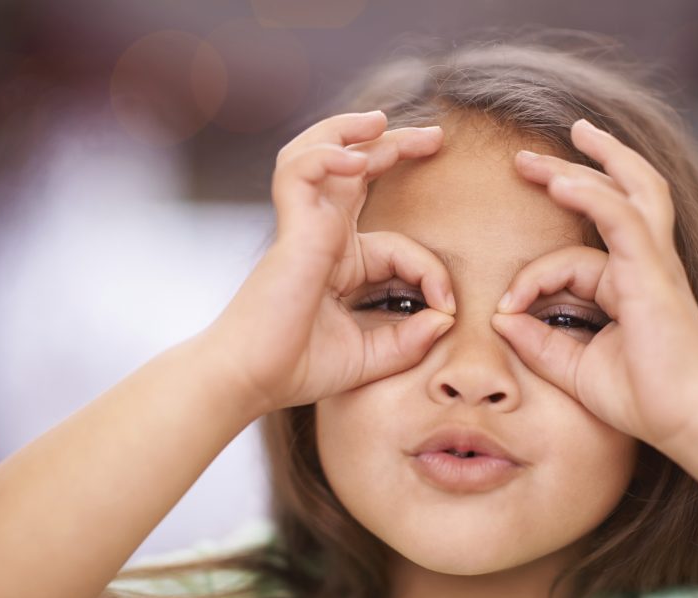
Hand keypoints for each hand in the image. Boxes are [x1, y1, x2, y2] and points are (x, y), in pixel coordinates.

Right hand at [203, 111, 454, 413]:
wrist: (249, 380)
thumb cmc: (299, 368)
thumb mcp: (371, 355)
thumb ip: (411, 339)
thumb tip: (447, 317)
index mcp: (341, 262)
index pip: (399, 245)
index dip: (432, 272)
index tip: (447, 310)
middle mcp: (323, 237)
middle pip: (357, 172)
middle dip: (396, 147)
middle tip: (435, 136)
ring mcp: (306, 228)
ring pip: (319, 155)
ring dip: (348, 130)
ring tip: (379, 118)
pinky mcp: (291, 229)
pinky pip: (301, 173)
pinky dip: (325, 156)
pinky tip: (356, 158)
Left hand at [490, 119, 697, 450]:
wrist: (689, 422)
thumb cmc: (643, 399)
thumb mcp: (575, 367)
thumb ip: (539, 342)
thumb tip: (501, 318)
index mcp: (627, 284)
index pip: (571, 259)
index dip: (531, 280)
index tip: (506, 310)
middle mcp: (644, 265)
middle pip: (616, 196)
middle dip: (572, 170)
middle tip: (528, 157)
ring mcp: (653, 264)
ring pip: (630, 191)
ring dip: (595, 160)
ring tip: (567, 133)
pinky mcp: (653, 273)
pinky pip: (622, 219)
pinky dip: (592, 196)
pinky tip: (561, 181)